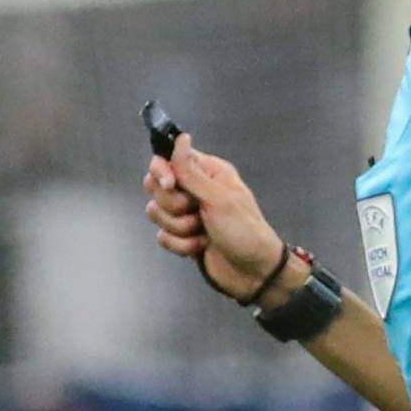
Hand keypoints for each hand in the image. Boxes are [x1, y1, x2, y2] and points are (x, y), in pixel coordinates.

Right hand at [144, 133, 289, 306]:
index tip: (171, 185)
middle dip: (173, 205)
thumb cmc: (244, 231)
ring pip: (157, 213)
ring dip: (180, 228)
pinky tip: (201, 247)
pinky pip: (163, 236)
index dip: (162, 172)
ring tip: (203, 232)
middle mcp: (195, 189)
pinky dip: (181, 245)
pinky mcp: (183, 236)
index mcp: (207, 172)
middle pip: (157, 187)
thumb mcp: (218, 197)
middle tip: (197, 212)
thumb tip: (180, 138)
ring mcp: (188, 214)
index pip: (168, 159)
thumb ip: (190, 171)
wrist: (254, 272)